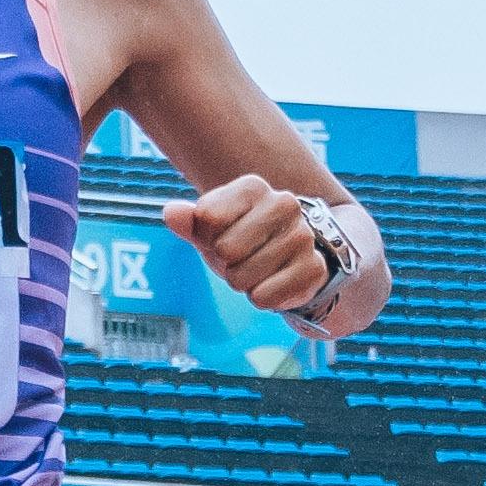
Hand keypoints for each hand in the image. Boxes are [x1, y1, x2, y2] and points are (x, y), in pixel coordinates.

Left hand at [164, 173, 335, 316]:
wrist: (291, 258)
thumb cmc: (242, 239)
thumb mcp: (211, 230)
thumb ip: (188, 221)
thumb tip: (172, 212)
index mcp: (253, 187)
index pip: (207, 217)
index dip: (207, 236)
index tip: (224, 235)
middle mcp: (283, 203)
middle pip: (225, 250)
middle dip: (226, 263)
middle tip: (243, 258)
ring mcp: (303, 236)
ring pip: (242, 279)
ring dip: (244, 283)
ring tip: (260, 269)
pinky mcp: (313, 269)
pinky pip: (264, 299)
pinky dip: (262, 299)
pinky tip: (276, 282)